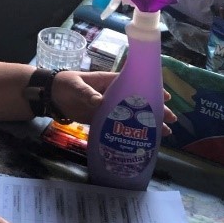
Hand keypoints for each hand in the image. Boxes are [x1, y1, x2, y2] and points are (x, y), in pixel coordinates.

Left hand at [51, 71, 175, 134]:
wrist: (51, 96)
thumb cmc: (65, 84)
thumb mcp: (75, 86)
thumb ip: (86, 93)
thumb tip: (99, 101)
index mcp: (109, 82)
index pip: (134, 84)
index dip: (150, 90)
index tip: (166, 97)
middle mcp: (113, 95)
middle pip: (138, 102)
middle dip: (155, 110)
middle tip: (172, 120)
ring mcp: (108, 108)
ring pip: (132, 116)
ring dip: (147, 123)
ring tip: (165, 133)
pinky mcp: (101, 119)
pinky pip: (120, 126)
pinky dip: (131, 133)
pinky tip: (143, 141)